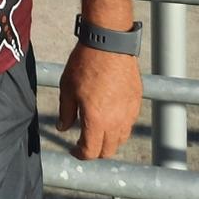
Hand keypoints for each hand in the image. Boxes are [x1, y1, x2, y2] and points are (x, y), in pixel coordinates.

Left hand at [57, 43, 141, 158]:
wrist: (108, 44)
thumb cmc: (85, 64)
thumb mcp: (67, 88)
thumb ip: (66, 112)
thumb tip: (63, 128)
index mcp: (96, 120)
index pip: (91, 151)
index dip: (80, 154)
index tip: (74, 151)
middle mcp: (116, 122)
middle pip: (108, 150)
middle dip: (95, 151)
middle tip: (84, 143)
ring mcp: (129, 113)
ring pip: (121, 139)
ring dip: (109, 141)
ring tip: (97, 131)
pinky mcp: (136, 103)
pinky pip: (129, 124)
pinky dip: (119, 127)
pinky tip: (110, 117)